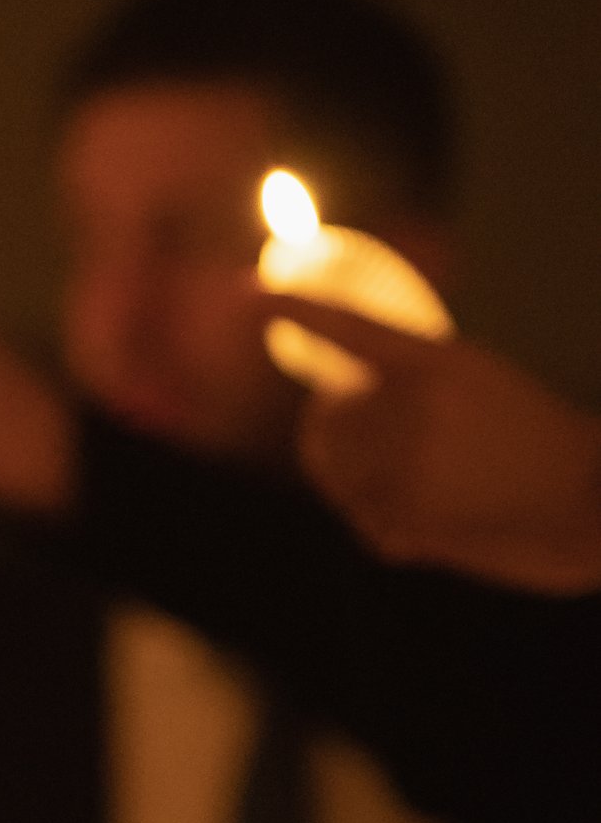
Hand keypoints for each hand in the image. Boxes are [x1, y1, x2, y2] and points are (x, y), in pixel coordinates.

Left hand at [265, 295, 600, 591]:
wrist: (585, 497)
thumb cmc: (537, 438)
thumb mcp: (478, 381)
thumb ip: (412, 382)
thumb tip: (338, 397)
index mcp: (438, 362)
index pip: (351, 330)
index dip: (300, 314)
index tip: (255, 300)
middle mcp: (412, 409)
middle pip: (324, 418)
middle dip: (332, 429)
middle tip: (373, 442)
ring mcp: (402, 467)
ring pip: (334, 472)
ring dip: (354, 475)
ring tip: (414, 476)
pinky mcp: (401, 522)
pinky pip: (357, 515)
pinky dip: (378, 516)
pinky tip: (430, 511)